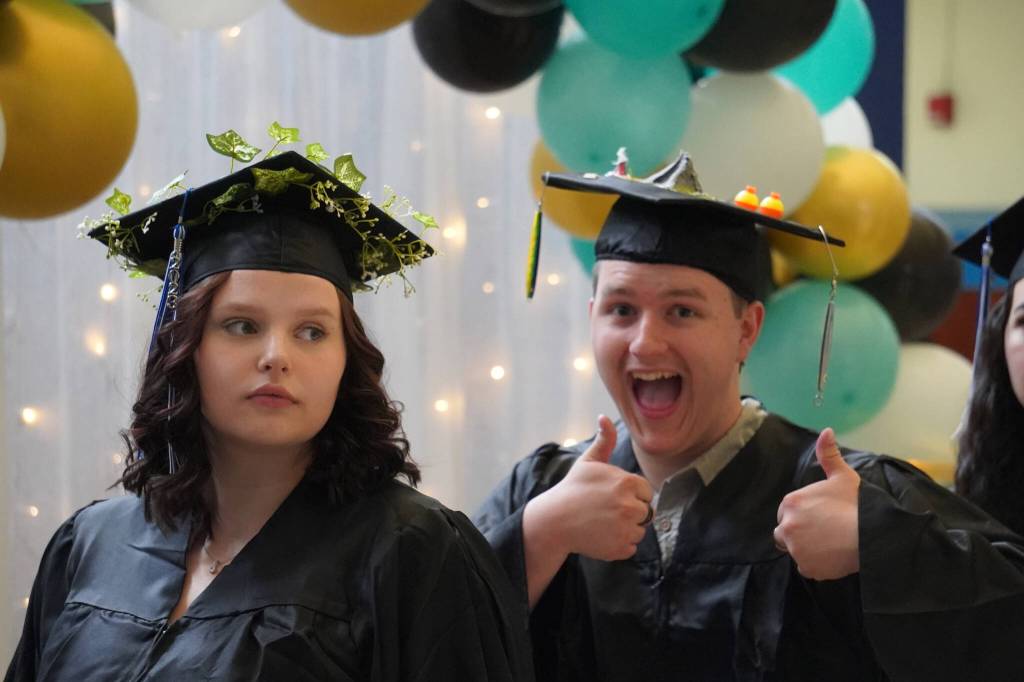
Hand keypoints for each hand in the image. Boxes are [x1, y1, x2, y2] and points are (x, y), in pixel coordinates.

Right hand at [527, 415, 653, 561]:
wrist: (554, 521)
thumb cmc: (572, 489)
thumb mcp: (588, 462)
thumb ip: (604, 440)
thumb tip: (604, 417)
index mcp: (627, 483)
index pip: (646, 491)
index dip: (631, 493)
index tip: (612, 496)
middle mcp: (630, 506)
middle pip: (645, 511)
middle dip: (629, 510)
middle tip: (606, 510)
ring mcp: (626, 529)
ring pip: (639, 530)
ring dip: (626, 528)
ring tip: (603, 522)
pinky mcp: (620, 548)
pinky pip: (631, 547)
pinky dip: (619, 544)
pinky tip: (602, 535)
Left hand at [774, 428, 860, 580]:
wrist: (870, 534)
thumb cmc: (856, 504)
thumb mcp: (843, 476)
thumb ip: (829, 455)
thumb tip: (826, 430)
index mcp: (791, 503)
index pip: (787, 512)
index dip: (803, 515)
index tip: (820, 517)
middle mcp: (787, 526)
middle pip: (785, 533)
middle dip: (799, 533)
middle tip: (823, 533)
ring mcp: (795, 549)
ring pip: (795, 550)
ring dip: (806, 549)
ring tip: (829, 545)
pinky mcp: (807, 567)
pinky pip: (807, 567)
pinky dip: (817, 565)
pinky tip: (833, 557)